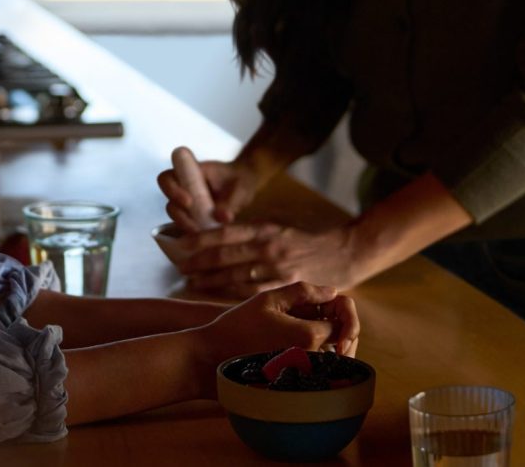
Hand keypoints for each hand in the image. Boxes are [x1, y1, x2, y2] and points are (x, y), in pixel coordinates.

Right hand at [157, 148, 267, 231]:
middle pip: (168, 200)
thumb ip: (232, 200)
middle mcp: (183, 188)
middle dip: (178, 213)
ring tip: (203, 234)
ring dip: (186, 225)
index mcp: (190, 173)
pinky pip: (185, 227)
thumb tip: (222, 218)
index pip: (168, 178)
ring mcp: (186, 204)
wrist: (247, 187)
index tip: (189, 201)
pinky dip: (193, 234)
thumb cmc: (241, 180)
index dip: (171, 189)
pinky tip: (205, 241)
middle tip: (195, 224)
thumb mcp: (242, 187)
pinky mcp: (192, 218)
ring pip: (176, 216)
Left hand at [178, 221, 360, 294]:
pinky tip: (217, 295)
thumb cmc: (305, 243)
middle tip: (180, 268)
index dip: (200, 240)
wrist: (344, 253)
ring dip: (210, 280)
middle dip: (198, 263)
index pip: (224, 233)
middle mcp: (268, 247)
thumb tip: (218, 241)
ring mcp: (277, 269)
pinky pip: (253, 292)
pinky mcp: (286, 286)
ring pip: (235, 276)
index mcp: (264, 229)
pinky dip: (232, 293)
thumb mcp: (278, 230)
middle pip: (224, 256)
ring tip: (191, 283)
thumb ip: (251, 236)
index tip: (181, 245)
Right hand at [188, 282, 359, 394]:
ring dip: (330, 342)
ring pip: (336, 360)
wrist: (213, 358)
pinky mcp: (298, 387)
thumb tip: (333, 291)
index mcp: (309, 336)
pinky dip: (318, 357)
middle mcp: (312, 360)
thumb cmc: (238, 326)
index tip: (319, 303)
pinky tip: (297, 345)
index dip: (336, 308)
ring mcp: (305, 377)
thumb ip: (303, 292)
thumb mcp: (269, 299)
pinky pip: (321, 372)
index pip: (343, 321)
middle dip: (339, 326)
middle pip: (345, 344)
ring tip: (304, 327)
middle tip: (315, 313)